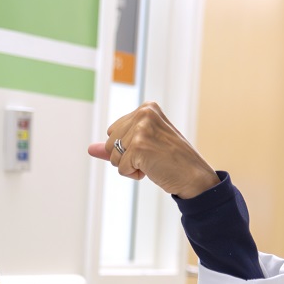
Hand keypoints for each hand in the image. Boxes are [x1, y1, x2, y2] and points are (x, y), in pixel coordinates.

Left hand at [88, 102, 219, 198]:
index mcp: (146, 108)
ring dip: (130, 166)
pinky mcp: (139, 146)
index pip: (113, 131)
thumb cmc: (170, 159)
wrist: (193, 175)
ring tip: (153, 161)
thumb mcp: (142, 146)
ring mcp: (141, 129)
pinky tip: (153, 168)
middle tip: (152, 156)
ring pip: (113, 157)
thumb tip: (90, 149)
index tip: (149, 147)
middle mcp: (144, 113)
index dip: (126, 147)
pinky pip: (121, 169)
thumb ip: (116, 145)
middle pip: (110, 144)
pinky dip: (134, 174)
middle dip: (125, 157)